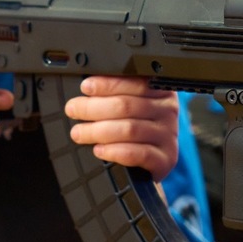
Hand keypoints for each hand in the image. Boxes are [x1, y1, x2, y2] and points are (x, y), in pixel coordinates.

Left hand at [63, 76, 178, 180]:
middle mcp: (168, 109)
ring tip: (79, 132)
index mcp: (160, 89)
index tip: (85, 87)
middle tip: (73, 110)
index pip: (134, 82)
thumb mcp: (130, 102)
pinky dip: (115, 151)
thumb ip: (114, 92)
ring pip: (130, 129)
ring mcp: (169, 134)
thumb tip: (86, 87)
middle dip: (94, 108)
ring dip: (98, 131)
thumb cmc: (135, 124)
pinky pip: (139, 153)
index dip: (107, 85)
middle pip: (127, 106)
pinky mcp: (166, 158)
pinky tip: (99, 149)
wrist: (151, 159)